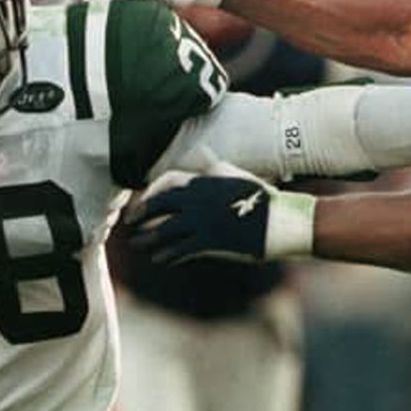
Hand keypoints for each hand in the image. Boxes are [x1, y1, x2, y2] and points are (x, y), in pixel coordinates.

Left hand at [130, 163, 314, 264]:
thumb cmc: (260, 197)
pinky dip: (168, 255)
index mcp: (204, 181)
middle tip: (131, 223)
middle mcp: (198, 199)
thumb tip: (203, 150)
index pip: (168, 181)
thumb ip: (214, 165)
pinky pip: (181, 249)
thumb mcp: (235, 174)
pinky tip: (160, 260)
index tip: (143, 199)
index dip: (151, 191)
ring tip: (138, 245)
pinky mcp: (210, 242)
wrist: (279, 220)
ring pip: (165, 230)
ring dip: (148, 239)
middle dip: (142, 214)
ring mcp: (203, 221)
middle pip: (160, 205)